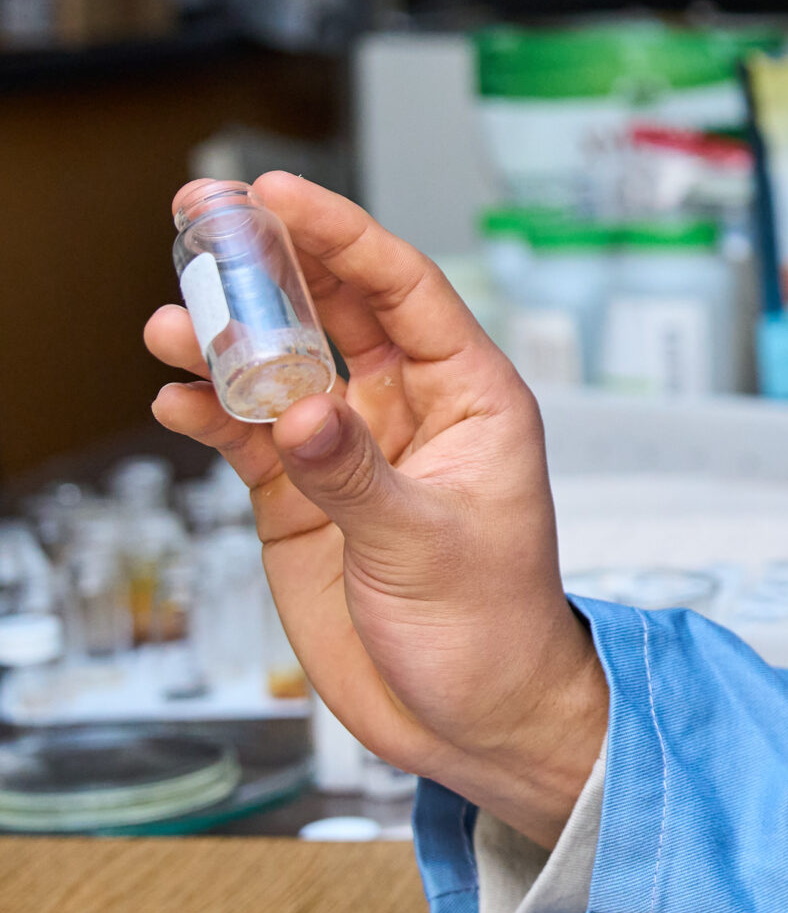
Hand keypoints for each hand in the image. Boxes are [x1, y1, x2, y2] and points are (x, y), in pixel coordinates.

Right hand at [147, 173, 605, 846]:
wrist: (474, 719)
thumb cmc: (493, 631)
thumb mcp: (429, 548)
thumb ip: (356, 475)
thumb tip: (297, 411)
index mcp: (472, 399)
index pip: (404, 288)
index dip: (342, 234)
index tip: (277, 193)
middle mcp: (411, 410)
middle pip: (333, 309)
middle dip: (270, 263)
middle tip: (199, 216)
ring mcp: (351, 449)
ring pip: (279, 367)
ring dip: (225, 341)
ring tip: (169, 322)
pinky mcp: (303, 498)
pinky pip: (247, 434)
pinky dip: (207, 413)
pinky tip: (174, 398)